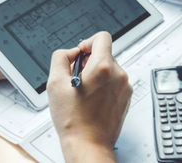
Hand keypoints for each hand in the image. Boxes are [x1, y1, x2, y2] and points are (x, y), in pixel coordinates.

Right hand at [47, 32, 131, 162]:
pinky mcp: (126, 97)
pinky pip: (115, 82)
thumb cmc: (73, 120)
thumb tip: (71, 52)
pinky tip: (92, 100)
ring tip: (84, 92)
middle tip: (77, 78)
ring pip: (109, 69)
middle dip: (89, 62)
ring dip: (97, 75)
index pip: (102, 37)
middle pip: (105, 54)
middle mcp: (118, 75)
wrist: (88, 144)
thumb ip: (60, 58)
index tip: (81, 54)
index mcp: (103, 68)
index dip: (88, 42)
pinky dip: (104, 86)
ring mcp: (125, 87)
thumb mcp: (55, 83)